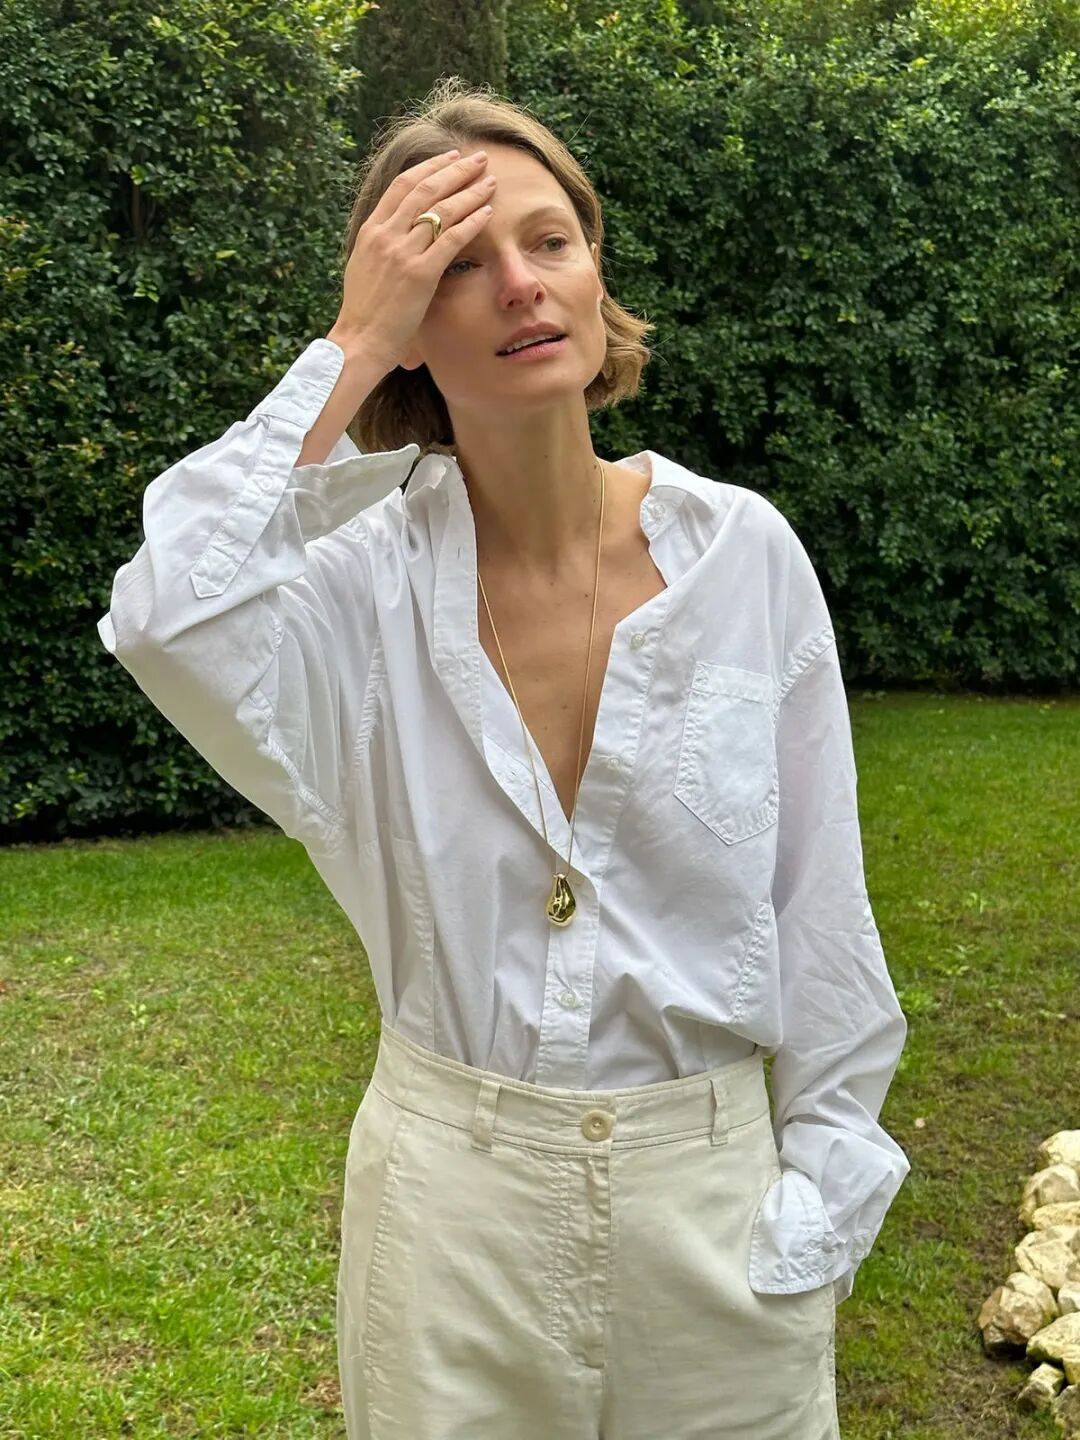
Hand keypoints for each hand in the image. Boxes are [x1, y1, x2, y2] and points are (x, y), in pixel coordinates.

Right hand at [330, 149, 496, 371]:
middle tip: (478, 158)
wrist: (359, 340)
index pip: (402, 186)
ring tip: (490, 181)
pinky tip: (488, 212)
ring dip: (469, 191)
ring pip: (441, 209)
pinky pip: (451, 239)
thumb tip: (396, 233)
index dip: (429, 167)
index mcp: (371, 230)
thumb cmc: (364, 313)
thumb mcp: (365, 267)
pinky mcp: (420, 274)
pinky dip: (471, 222)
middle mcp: (386, 235)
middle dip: (455, 170)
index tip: (449, 157)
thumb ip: (381, 246)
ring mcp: (402, 253)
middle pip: (425, 189)